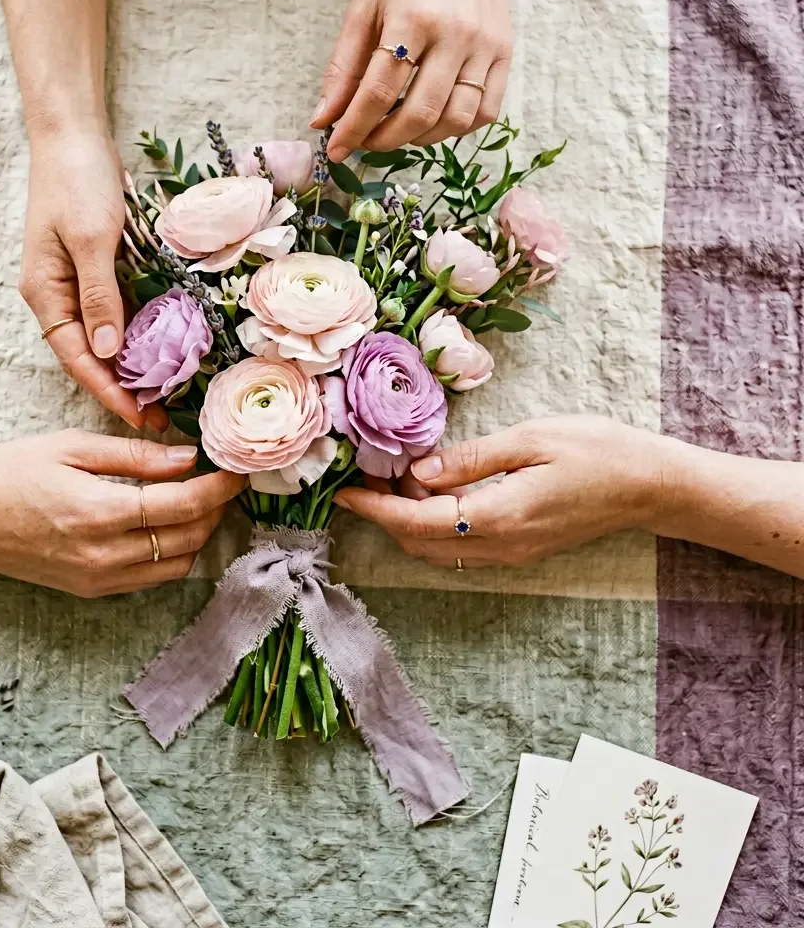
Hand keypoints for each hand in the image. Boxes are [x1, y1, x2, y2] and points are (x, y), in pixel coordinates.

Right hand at [0, 430, 244, 594]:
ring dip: (198, 534)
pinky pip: (152, 578)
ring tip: (196, 500)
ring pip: (178, 565)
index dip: (220, 488)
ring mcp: (99, 578)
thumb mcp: (71, 447)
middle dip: (216, 509)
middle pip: (189, 538)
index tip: (237, 469)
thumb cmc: (10, 473)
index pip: (184, 506)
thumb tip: (188, 457)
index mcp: (99, 512)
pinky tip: (167, 524)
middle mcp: (104, 554)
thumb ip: (135, 455)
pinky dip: (172, 553)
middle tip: (221, 479)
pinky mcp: (93, 590)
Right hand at [20, 127, 168, 432]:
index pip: (76, 358)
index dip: (106, 391)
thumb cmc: (77, 181)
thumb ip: (100, 296)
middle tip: (158, 417)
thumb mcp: (92, 239)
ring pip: (104, 337)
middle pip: (89, 355)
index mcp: (45, 293)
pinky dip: (138, 332)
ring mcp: (75, 282)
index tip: (137, 418)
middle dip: (121, 387)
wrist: (72, 134)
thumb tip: (106, 353)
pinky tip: (164, 349)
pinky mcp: (96, 269)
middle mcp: (57, 294)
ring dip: (132, 365)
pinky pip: (117, 311)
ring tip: (165, 393)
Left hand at [314, 0, 515, 160]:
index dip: (354, 129)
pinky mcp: (505, 54)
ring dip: (420, 139)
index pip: (379, 92)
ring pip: (454, 121)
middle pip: (418, 114)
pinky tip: (434, 121)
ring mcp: (484, 47)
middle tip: (366, 141)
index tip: (337, 149)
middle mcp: (453, 35)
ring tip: (399, 131)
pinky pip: (485, 112)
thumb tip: (324, 118)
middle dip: (384, 140)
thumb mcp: (365, 6)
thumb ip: (343, 67)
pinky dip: (457, 130)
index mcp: (412, 18)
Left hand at [334, 416, 666, 567]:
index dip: (375, 508)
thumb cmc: (597, 452)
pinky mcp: (519, 550)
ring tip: (399, 475)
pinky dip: (435, 523)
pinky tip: (437, 489)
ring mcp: (510, 554)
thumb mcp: (530, 439)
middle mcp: (498, 546)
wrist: (651, 486)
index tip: (342, 494)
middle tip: (369, 473)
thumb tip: (420, 469)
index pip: (416, 520)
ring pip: (437, 548)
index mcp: (496, 517)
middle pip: (419, 541)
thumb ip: (470, 459)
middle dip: (385, 513)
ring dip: (408, 519)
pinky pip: (460, 546)